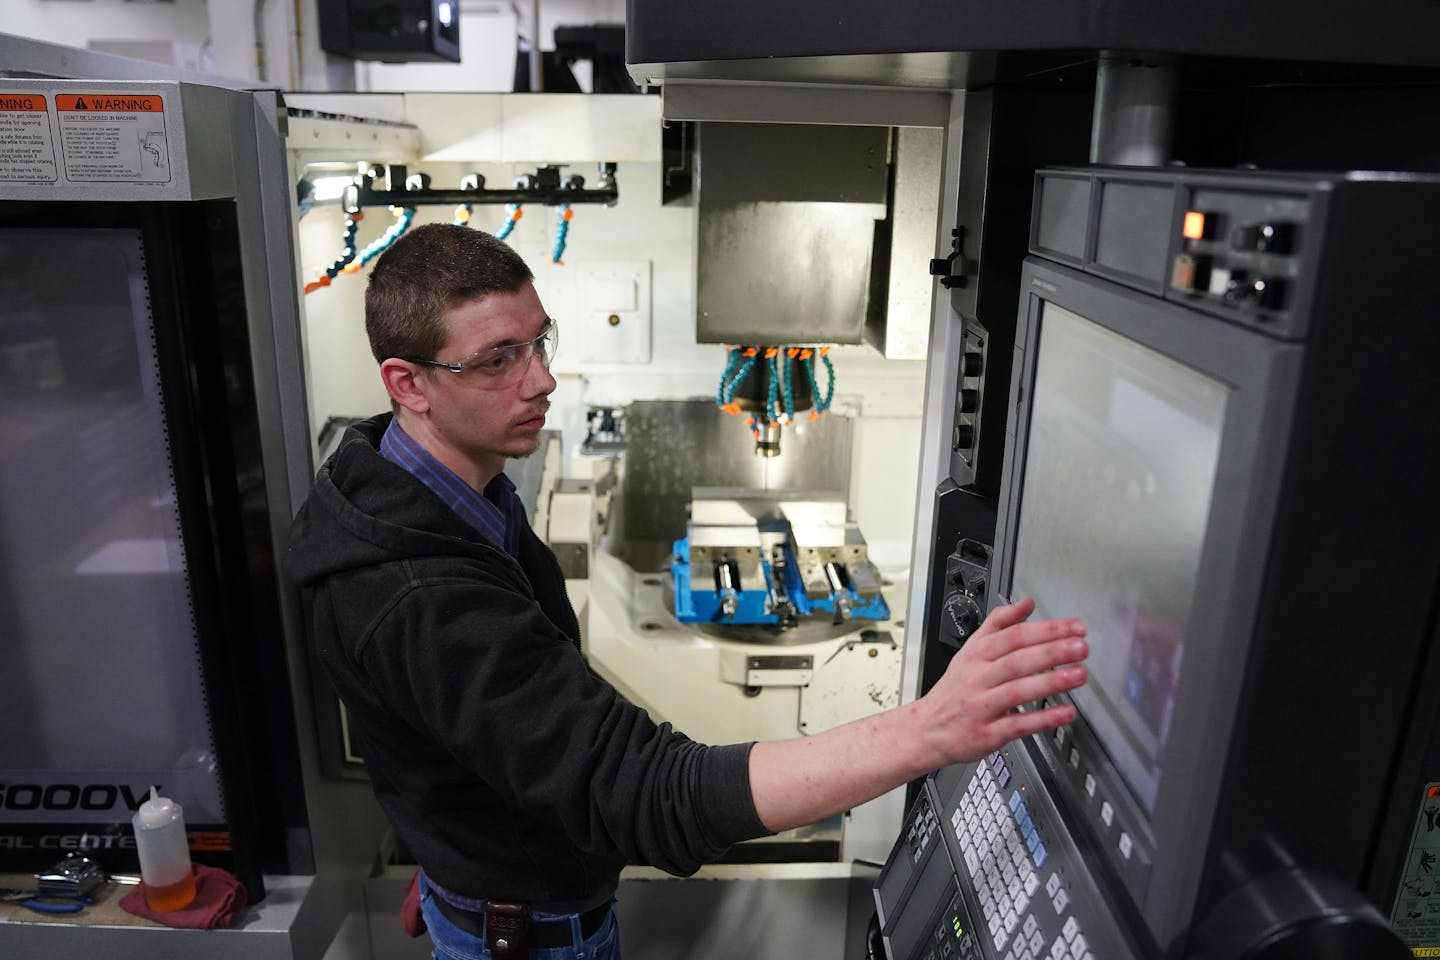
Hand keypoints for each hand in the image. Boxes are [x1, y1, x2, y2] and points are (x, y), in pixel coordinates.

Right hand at [918, 597, 1086, 766]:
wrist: (928, 730)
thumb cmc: (954, 690)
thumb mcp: (970, 650)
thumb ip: (998, 624)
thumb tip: (1026, 605)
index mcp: (975, 655)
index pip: (1013, 636)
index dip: (1046, 630)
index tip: (1074, 628)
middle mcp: (977, 678)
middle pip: (1017, 660)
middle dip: (1052, 652)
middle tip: (1081, 647)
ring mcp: (981, 706)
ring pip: (1017, 690)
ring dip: (1052, 682)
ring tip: (1079, 675)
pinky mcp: (987, 734)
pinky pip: (1018, 724)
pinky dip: (1043, 718)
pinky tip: (1066, 712)